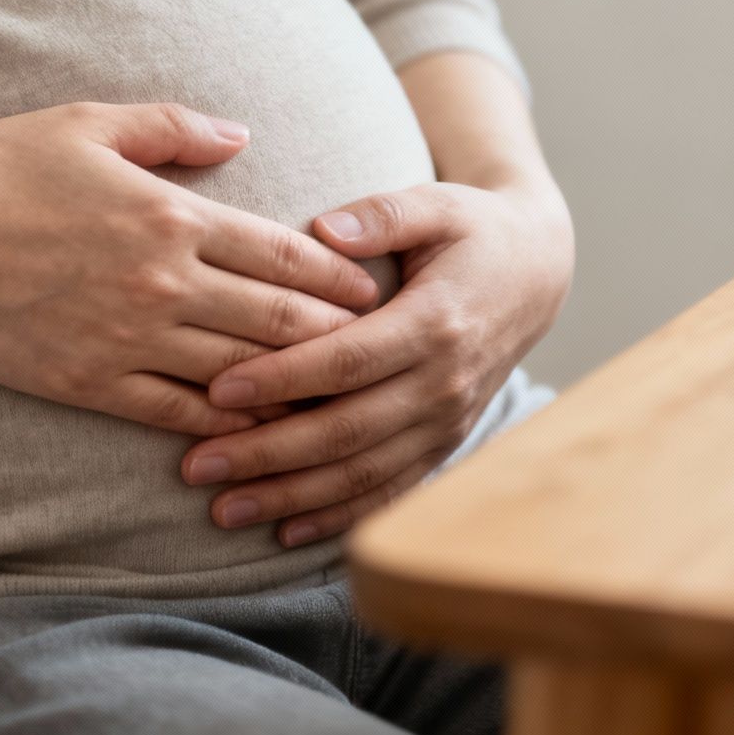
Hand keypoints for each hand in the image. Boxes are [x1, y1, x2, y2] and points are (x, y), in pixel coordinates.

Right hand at [0, 102, 381, 435]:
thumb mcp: (89, 124)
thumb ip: (174, 128)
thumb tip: (240, 135)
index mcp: (173, 216)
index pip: (285, 252)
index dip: (340, 276)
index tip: (375, 290)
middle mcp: (164, 284)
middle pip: (280, 320)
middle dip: (337, 336)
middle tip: (381, 349)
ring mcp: (130, 340)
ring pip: (239, 373)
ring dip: (294, 386)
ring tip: (337, 396)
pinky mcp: (93, 384)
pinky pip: (178, 414)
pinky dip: (226, 424)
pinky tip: (257, 430)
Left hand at [178, 179, 572, 544]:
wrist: (537, 275)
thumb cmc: (473, 232)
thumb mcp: (437, 204)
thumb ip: (380, 213)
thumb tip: (324, 231)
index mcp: (436, 322)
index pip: (347, 360)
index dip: (283, 379)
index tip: (217, 389)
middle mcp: (444, 383)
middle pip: (346, 430)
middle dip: (267, 453)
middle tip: (196, 466)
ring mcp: (448, 421)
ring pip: (363, 473)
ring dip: (292, 497)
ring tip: (224, 508)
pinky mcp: (446, 443)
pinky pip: (390, 490)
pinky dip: (339, 516)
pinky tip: (286, 531)